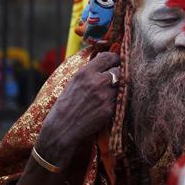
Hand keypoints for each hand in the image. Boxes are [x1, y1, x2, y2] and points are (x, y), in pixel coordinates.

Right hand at [34, 51, 120, 168]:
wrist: (62, 127)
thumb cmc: (66, 104)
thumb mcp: (74, 81)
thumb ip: (90, 70)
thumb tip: (105, 61)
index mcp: (86, 72)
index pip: (109, 57)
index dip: (114, 59)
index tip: (115, 62)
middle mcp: (97, 81)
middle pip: (119, 70)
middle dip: (118, 74)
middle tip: (114, 79)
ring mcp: (105, 95)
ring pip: (122, 85)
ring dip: (118, 88)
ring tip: (109, 93)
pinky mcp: (110, 109)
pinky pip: (120, 99)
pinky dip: (117, 100)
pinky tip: (108, 104)